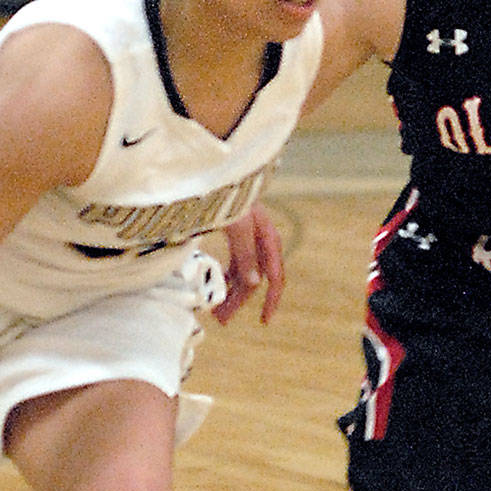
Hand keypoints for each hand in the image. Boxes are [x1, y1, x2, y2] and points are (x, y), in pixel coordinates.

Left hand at [213, 203, 285, 324]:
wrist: (215, 168)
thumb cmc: (227, 192)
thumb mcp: (237, 223)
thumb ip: (246, 252)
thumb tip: (256, 284)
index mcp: (268, 236)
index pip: (275, 276)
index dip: (271, 300)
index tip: (264, 321)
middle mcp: (262, 239)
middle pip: (255, 278)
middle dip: (240, 301)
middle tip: (220, 320)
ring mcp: (249, 238)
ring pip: (244, 272)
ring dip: (231, 292)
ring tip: (215, 311)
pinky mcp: (236, 235)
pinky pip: (235, 263)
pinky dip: (226, 277)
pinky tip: (217, 288)